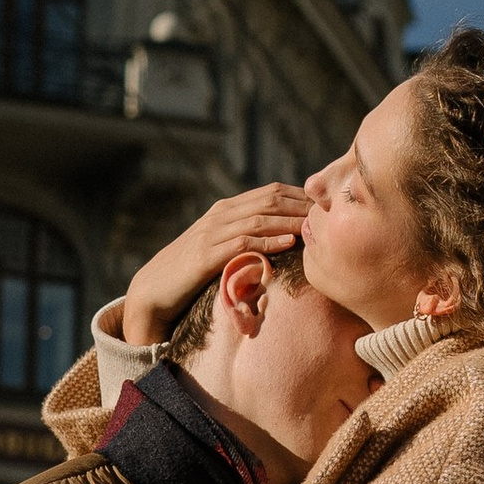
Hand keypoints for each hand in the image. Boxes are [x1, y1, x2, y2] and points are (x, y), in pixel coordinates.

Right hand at [120, 184, 309, 345]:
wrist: (152, 291)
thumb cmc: (190, 275)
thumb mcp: (221, 250)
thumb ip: (245, 239)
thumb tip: (283, 241)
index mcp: (226, 209)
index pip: (271, 192)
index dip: (301, 196)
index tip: (328, 205)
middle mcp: (220, 215)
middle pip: (269, 199)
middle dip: (302, 204)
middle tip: (331, 211)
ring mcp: (211, 233)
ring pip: (259, 218)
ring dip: (291, 220)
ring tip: (317, 224)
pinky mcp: (205, 255)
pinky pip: (242, 242)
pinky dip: (268, 241)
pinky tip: (289, 241)